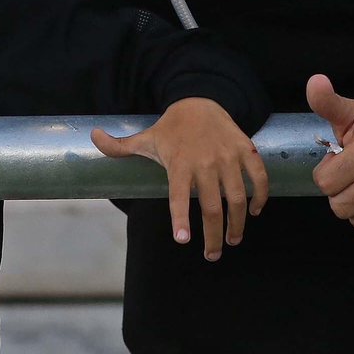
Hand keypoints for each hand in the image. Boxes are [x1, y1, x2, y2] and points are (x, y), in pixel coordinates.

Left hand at [92, 97, 268, 261]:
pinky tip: (256, 211)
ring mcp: (228, 156)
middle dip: (214, 236)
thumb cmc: (171, 128)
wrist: (199, 99)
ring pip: (238, 197)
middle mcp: (205, 162)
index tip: (182, 240)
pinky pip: (259, 177)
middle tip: (212, 255)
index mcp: (179, 163)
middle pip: (213, 206)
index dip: (181, 218)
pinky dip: (261, 196)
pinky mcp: (246, 150)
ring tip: (233, 239)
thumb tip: (92, 137)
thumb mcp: (145, 137)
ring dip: (238, 223)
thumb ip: (119, 146)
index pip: (179, 195)